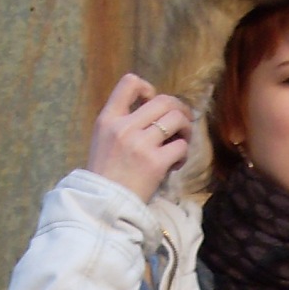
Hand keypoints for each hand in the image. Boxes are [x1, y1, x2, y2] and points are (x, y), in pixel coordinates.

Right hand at [87, 73, 192, 202]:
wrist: (104, 207)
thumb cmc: (105, 177)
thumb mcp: (102, 141)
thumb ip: (121, 123)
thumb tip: (152, 111)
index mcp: (108, 119)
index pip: (129, 83)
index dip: (147, 88)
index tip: (152, 102)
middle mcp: (124, 127)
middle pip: (163, 100)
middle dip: (179, 108)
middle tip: (182, 122)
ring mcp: (140, 144)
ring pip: (176, 119)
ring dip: (186, 129)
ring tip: (181, 142)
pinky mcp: (155, 163)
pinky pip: (181, 146)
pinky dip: (183, 154)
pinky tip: (175, 164)